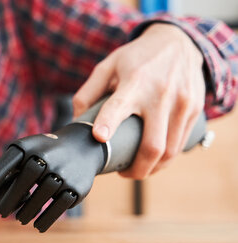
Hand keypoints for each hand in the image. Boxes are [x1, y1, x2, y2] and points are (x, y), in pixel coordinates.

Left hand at [0, 122, 104, 232]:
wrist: (82, 146)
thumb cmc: (38, 157)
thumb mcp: (22, 160)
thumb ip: (2, 181)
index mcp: (27, 147)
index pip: (5, 165)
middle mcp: (47, 155)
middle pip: (26, 178)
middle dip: (12, 199)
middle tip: (1, 214)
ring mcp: (64, 170)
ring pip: (43, 194)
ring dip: (28, 211)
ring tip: (20, 219)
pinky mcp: (77, 187)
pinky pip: (59, 206)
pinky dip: (45, 219)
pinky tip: (37, 226)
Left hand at [73, 23, 204, 178]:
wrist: (179, 41)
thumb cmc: (137, 58)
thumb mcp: (108, 66)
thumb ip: (87, 93)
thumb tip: (76, 123)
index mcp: (133, 82)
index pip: (119, 106)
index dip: (108, 123)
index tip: (99, 138)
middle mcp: (160, 94)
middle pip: (152, 145)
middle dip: (137, 169)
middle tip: (123, 174)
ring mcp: (181, 102)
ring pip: (170, 150)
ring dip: (153, 168)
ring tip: (138, 170)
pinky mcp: (194, 108)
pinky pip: (181, 144)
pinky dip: (167, 158)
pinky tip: (155, 160)